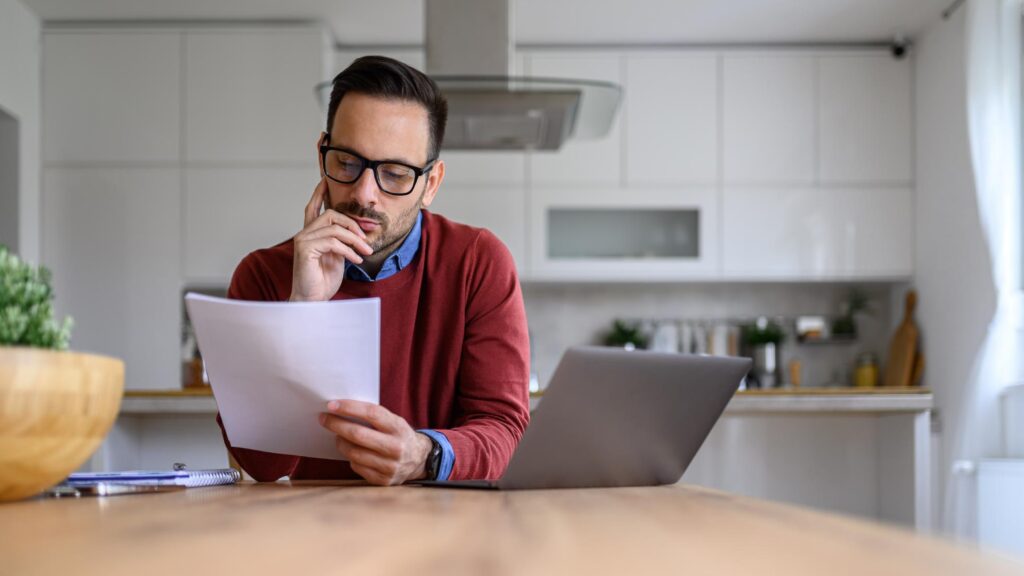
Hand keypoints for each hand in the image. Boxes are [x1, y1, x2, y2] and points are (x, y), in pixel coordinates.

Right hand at [290, 178, 373, 301]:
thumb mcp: (337, 257)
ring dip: (355, 240)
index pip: (314, 208)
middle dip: (352, 225)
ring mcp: (303, 241)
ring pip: (335, 229)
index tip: (326, 180)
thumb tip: (356, 233)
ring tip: (365, 252)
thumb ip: (342, 242)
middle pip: (331, 214)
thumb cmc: (323, 281)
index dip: (320, 193)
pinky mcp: (305, 250)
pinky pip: (333, 242)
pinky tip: (356, 260)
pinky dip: (349, 251)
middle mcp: (304, 234)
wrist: (312, 301)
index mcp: (311, 234)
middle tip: (366, 240)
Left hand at [319, 400, 432, 485]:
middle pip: (358, 435)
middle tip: (324, 419)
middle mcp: (396, 447)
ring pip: (354, 453)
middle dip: (336, 425)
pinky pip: (357, 467)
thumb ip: (373, 417)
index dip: (349, 408)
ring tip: (336, 435)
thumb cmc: (398, 435)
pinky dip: (350, 458)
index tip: (332, 405)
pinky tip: (350, 451)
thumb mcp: (393, 422)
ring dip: (340, 442)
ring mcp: (390, 466)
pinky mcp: (383, 480)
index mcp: (399, 428)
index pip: (371, 414)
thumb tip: (341, 410)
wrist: (419, 459)